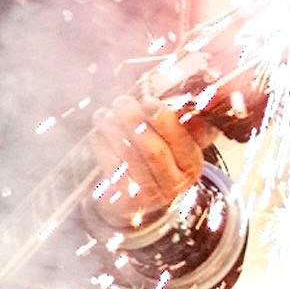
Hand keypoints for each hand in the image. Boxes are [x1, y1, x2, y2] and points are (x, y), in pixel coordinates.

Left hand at [87, 91, 216, 230]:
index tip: (147, 100)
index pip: (182, 142)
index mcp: (191, 165)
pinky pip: (110, 165)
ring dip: (113, 128)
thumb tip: (191, 88)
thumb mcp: (174, 142)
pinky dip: (101, 143)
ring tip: (104, 113)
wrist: (137, 200)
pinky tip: (98, 130)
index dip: (164, 120)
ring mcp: (148, 196)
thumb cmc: (156, 157)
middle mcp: (173, 184)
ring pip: (129, 156)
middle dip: (135, 121)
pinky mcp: (122, 200)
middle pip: (154, 151)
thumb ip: (181, 120)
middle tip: (121, 101)